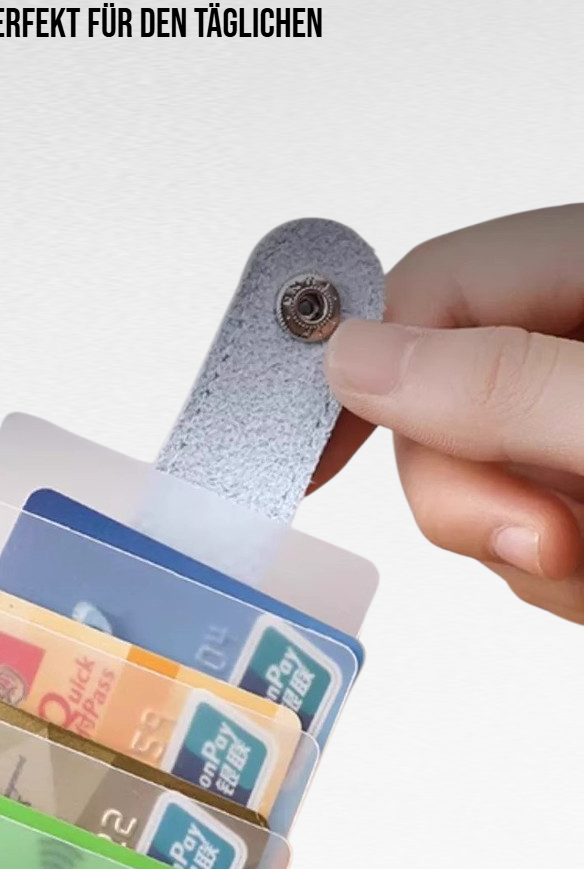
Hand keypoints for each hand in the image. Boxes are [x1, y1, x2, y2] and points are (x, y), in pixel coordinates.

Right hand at [317, 204, 583, 621]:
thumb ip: (505, 385)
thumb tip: (353, 358)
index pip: (437, 287)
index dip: (364, 367)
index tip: (312, 464)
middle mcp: (581, 342)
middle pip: (444, 402)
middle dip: (471, 494)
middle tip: (551, 543)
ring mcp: (582, 422)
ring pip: (484, 487)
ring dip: (526, 552)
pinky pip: (529, 541)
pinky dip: (560, 581)